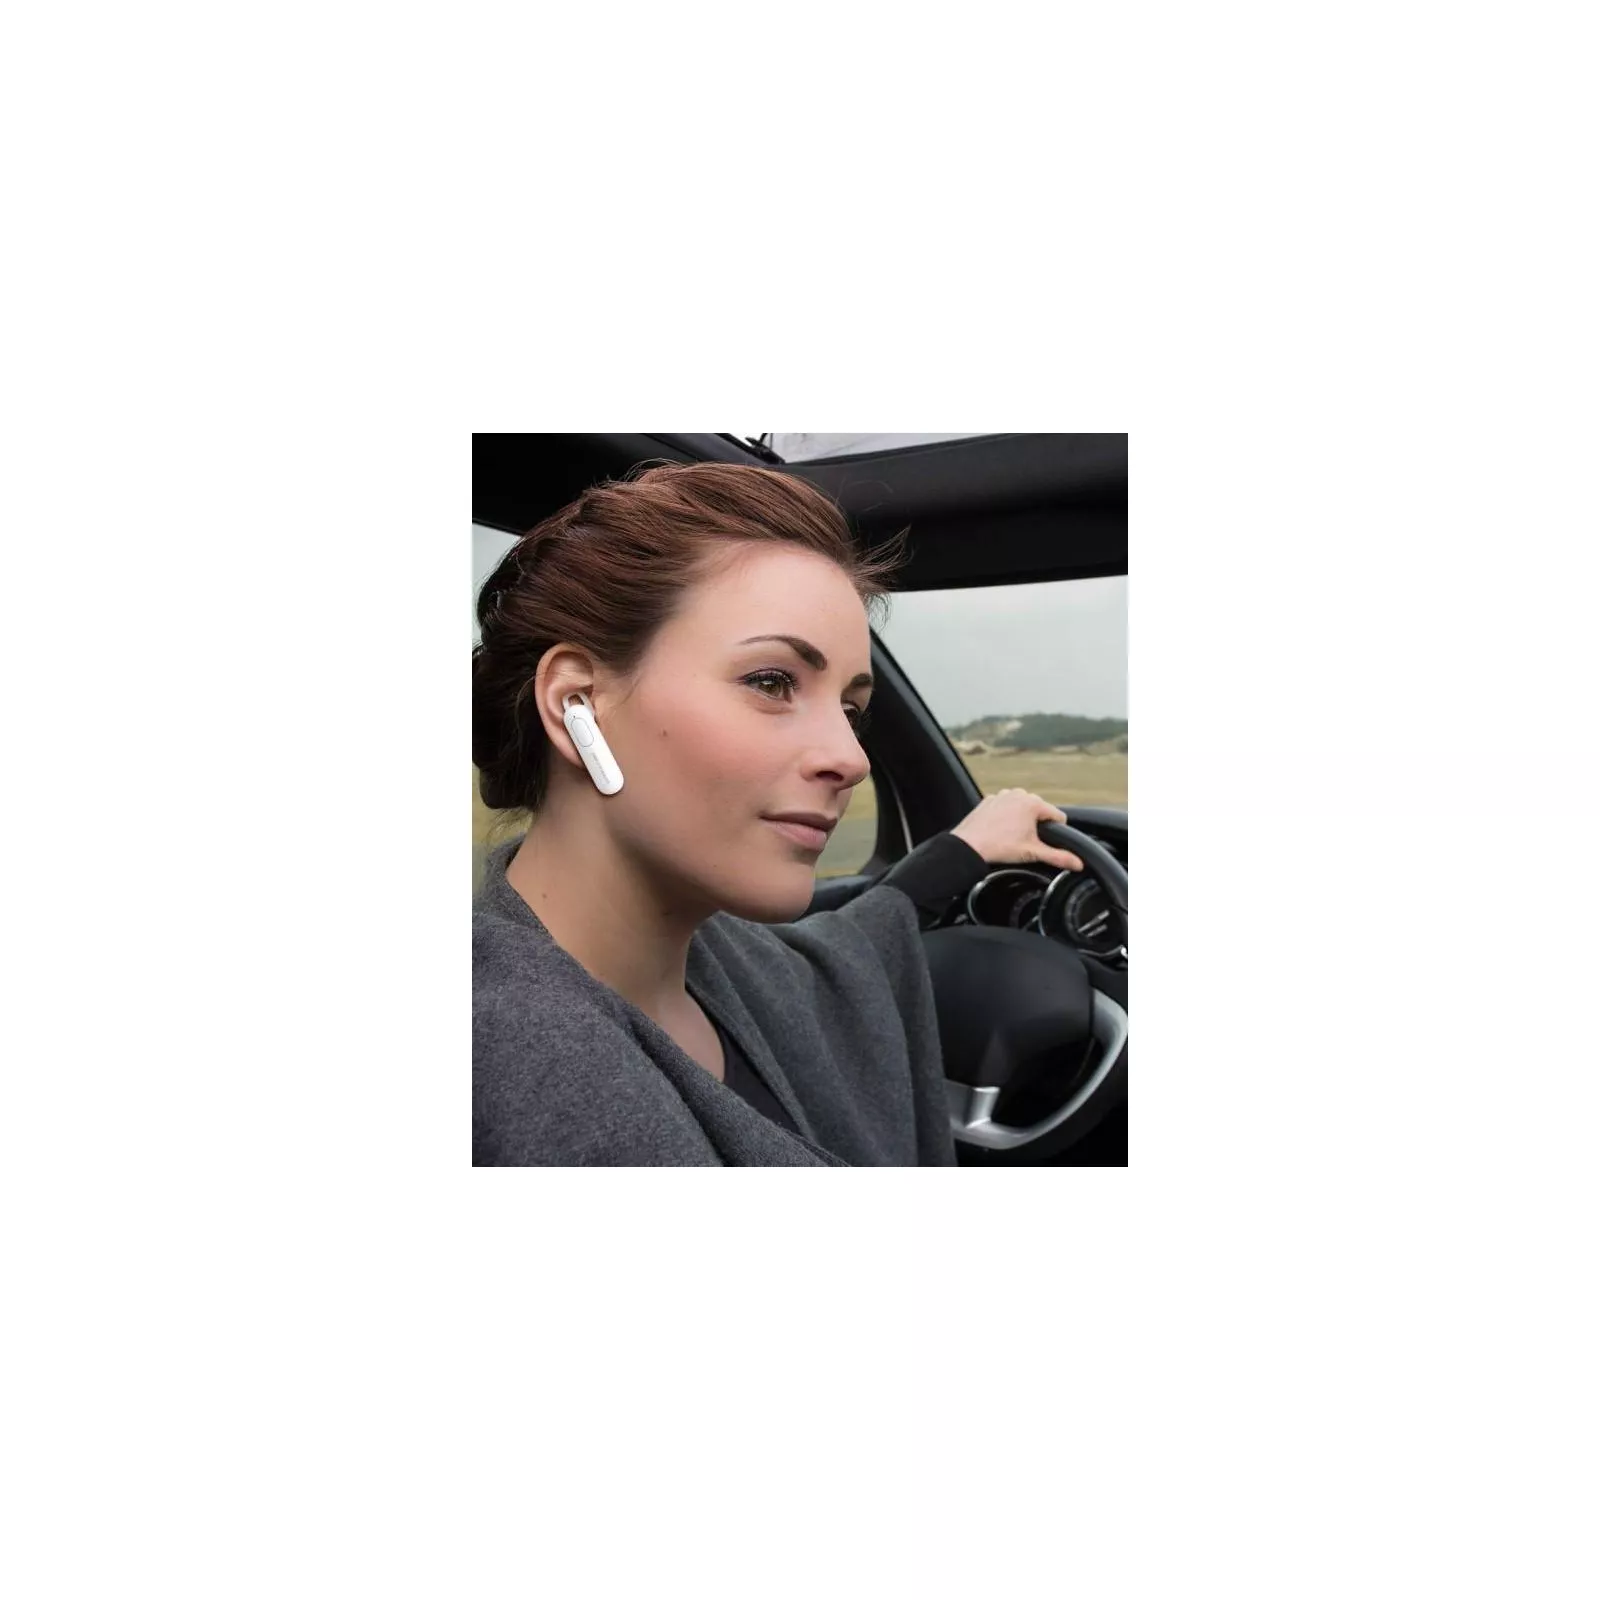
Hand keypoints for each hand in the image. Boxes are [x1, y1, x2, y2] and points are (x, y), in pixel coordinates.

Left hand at [950, 788, 1084, 871]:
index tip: (1046, 842)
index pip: (1058, 816)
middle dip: (1037, 825)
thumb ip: (1058, 857)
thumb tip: (1077, 862)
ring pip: (1022, 808)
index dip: (1057, 831)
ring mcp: (1003, 795)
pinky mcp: (990, 800)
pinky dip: (1006, 817)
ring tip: (1011, 836)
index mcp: (1033, 803)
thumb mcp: (1033, 853)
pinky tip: (1000, 830)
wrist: (969, 846)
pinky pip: (1006, 807)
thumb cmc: (998, 847)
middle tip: (1025, 841)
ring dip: (1021, 820)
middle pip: (1039, 811)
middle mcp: (1019, 794)